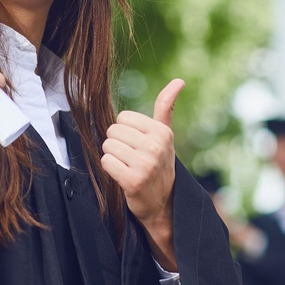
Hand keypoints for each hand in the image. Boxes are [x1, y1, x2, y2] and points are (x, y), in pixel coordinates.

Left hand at [102, 79, 184, 270]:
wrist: (164, 204)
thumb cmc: (159, 163)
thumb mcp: (165, 135)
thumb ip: (166, 107)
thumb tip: (179, 81)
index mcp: (163, 132)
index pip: (122, 117)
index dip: (124, 131)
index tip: (136, 144)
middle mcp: (156, 146)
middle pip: (113, 131)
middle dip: (117, 144)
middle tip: (130, 157)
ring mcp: (145, 164)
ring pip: (108, 146)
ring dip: (112, 157)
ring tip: (127, 166)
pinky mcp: (133, 181)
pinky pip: (106, 163)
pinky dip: (110, 170)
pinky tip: (122, 176)